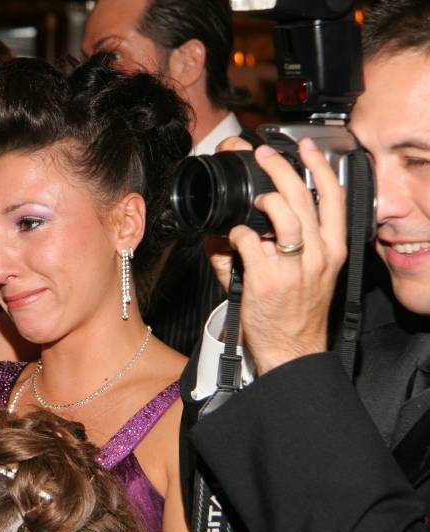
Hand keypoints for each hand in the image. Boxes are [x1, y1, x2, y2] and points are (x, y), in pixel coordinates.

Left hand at [206, 139, 346, 374]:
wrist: (291, 349)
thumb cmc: (295, 310)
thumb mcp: (307, 272)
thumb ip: (284, 240)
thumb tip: (253, 214)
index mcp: (333, 249)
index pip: (335, 198)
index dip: (319, 166)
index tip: (305, 147)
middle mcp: (319, 254)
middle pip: (305, 197)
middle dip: (281, 167)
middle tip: (263, 155)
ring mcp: (294, 266)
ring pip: (284, 215)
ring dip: (263, 199)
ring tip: (251, 199)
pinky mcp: (267, 279)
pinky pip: (248, 241)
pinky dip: (237, 233)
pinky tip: (232, 237)